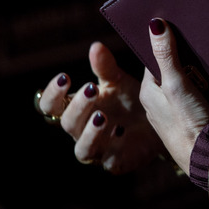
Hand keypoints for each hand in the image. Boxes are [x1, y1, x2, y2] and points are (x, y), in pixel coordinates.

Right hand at [37, 42, 163, 173]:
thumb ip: (105, 67)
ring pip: (83, 148)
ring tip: (102, 116)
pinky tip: (120, 133)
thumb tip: (96, 46)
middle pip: (67, 123)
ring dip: (90, 132)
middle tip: (92, 89)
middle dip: (78, 106)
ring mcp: (98, 149)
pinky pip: (110, 161)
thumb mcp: (117, 80)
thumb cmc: (128, 99)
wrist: (157, 120)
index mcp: (78, 109)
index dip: (52, 94)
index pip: (51, 105)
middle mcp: (82, 131)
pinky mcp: (117, 161)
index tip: (65, 77)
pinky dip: (113, 149)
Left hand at [139, 18, 208, 175]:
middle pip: (167, 71)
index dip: (164, 43)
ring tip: (205, 60)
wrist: (208, 159)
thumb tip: (155, 23)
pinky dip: (197, 89)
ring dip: (190, 74)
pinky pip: (189, 99)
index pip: (153, 59)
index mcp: (147, 93)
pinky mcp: (187, 123)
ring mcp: (171, 115)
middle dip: (180, 58)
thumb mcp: (176, 83)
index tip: (177, 28)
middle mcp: (156, 104)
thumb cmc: (188, 122)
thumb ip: (165, 54)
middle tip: (196, 42)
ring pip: (179, 85)